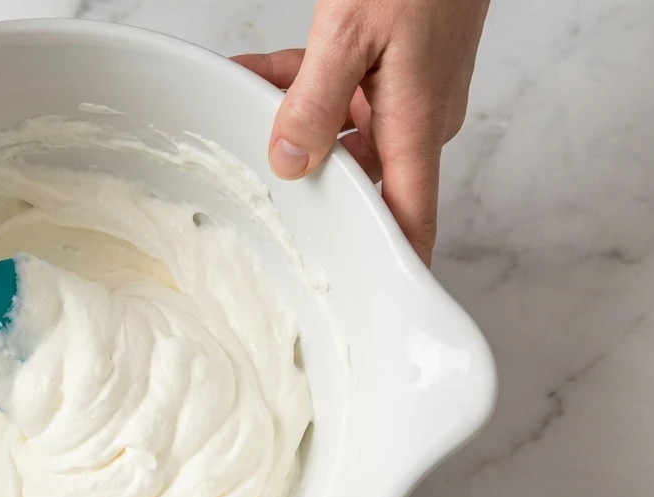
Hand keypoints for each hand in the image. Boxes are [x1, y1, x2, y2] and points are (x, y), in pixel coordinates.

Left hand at [233, 0, 489, 264]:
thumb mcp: (350, 33)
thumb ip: (314, 101)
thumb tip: (289, 163)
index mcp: (415, 125)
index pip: (409, 220)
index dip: (392, 268)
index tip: (371, 308)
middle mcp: (417, 119)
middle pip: (356, 175)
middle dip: (303, 178)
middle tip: (254, 188)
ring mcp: (406, 95)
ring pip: (338, 129)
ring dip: (290, 121)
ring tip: (237, 109)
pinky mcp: (394, 68)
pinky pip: (340, 89)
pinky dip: (299, 85)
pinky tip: (253, 75)